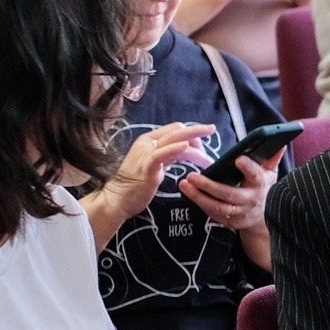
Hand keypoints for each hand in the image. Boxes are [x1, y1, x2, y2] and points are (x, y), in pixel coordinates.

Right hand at [89, 121, 213, 233]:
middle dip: (197, 131)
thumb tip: (185, 150)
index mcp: (148, 141)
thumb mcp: (156, 166)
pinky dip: (175, 148)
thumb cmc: (136, 185)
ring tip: (207, 157)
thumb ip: (168, 156)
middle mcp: (147, 142)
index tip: (205, 138)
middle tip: (212, 130)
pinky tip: (187, 148)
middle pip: (176, 130)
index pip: (174, 129)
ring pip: (174, 139)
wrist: (118, 199)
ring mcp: (146, 153)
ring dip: (195, 145)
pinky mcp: (147, 166)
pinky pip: (162, 153)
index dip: (191, 132)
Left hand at [178, 151, 275, 267]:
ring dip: (199, 196)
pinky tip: (189, 193)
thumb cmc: (263, 189)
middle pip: (229, 194)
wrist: (263, 218)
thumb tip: (279, 143)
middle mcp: (250, 200)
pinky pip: (212, 213)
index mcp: (260, 184)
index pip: (255, 175)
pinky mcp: (229, 222)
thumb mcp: (269, 174)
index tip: (238, 159)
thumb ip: (272, 158)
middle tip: (192, 176)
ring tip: (185, 184)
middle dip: (209, 186)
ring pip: (217, 207)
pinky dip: (200, 203)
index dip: (248, 168)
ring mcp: (239, 213)